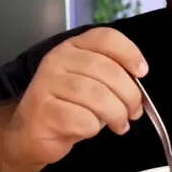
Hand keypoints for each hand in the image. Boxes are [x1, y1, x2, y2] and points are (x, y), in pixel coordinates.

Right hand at [6, 28, 147, 166]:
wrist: (29, 133)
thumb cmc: (66, 107)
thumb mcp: (90, 83)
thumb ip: (112, 77)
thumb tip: (138, 89)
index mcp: (72, 47)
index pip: (105, 38)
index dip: (129, 53)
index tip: (142, 72)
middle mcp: (57, 60)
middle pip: (106, 70)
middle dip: (129, 94)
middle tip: (133, 111)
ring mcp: (46, 85)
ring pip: (97, 96)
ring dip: (116, 114)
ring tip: (119, 124)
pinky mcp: (44, 112)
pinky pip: (83, 119)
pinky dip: (94, 128)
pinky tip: (90, 130)